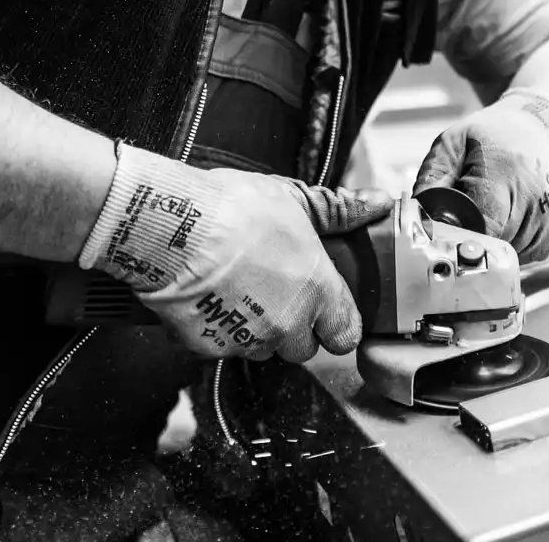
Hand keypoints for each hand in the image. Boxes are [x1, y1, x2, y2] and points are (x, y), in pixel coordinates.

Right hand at [79, 146, 392, 363]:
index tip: (326, 312)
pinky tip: (208, 297)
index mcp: (318, 291)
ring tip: (237, 290)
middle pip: (302, 348)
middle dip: (292, 327)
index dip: (336, 324)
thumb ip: (340, 209)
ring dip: (254, 330)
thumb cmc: (232, 209)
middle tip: (273, 290)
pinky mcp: (209, 347)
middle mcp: (287, 323)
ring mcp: (247, 339)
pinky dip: (216, 329)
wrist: (171, 227)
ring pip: (260, 349)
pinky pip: (221, 347)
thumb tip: (377, 203)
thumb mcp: (294, 200)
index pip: (345, 335)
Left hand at [414, 90, 548, 262]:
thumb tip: (418, 217)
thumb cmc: (493, 136)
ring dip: (486, 242)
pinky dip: (504, 244)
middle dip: (466, 238)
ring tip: (486, 210)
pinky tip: (504, 218)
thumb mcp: (453, 142)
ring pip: (502, 255)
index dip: (455, 234)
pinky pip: (518, 257)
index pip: (480, 224)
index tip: (438, 233)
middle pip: (488, 244)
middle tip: (457, 218)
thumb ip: (432, 178)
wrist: (541, 133)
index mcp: (505, 171)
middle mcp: (533, 198)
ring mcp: (547, 220)